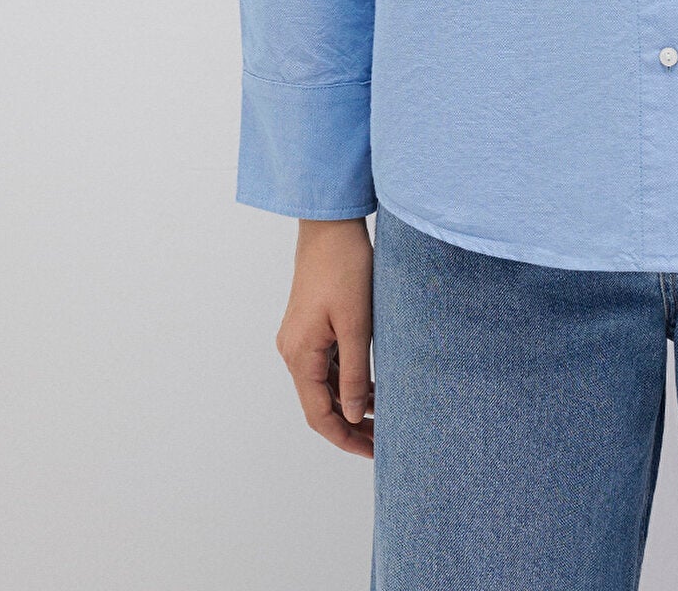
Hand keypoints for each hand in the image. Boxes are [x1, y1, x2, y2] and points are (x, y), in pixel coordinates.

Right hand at [275, 218, 375, 457]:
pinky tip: (372, 386)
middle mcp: (293, 351)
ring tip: (384, 417)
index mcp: (300, 355)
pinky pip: (326, 365)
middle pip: (320, 404)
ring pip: (323, 385)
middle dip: (350, 425)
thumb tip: (352, 416)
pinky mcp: (310, 326)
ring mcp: (299, 339)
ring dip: (350, 403)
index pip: (319, 415)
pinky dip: (347, 380)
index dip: (345, 438)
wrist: (330, 225)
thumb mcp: (356, 323)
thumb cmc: (344, 267)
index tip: (374, 452)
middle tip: (384, 440)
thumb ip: (354, 372)